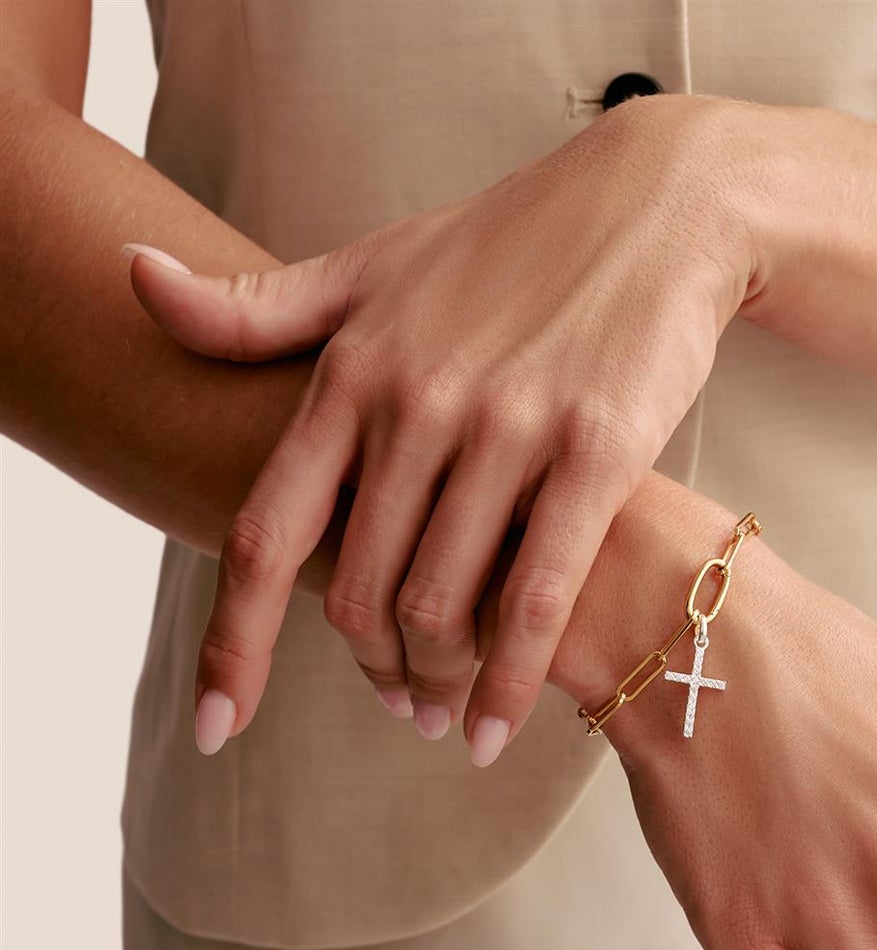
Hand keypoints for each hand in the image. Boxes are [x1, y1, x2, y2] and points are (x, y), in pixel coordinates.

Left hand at [123, 93, 752, 759]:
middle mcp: (417, 403)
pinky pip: (537, 599)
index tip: (218, 724)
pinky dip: (508, 683)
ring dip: (434, 684)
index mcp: (352, 372)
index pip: (267, 532)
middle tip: (395, 703)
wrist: (655, 206)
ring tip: (441, 715)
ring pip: (443, 605)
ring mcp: (507, 428)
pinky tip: (491, 733)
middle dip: (372, 669)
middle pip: (359, 591)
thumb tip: (136, 285)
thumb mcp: (373, 267)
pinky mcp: (595, 453)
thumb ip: (261, 308)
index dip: (235, 641)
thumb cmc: (510, 247)